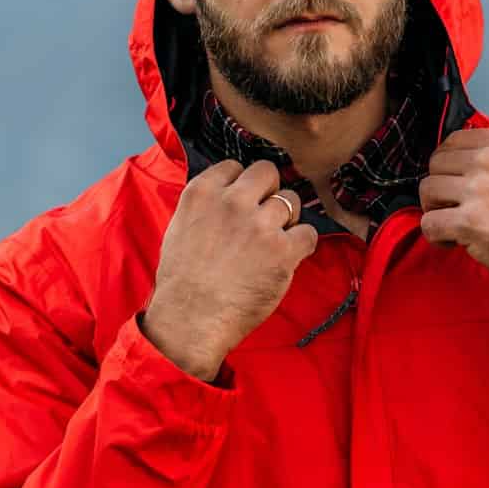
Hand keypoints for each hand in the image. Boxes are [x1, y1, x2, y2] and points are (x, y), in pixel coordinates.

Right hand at [142, 159, 318, 380]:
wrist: (191, 320)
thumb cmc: (182, 282)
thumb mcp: (180, 227)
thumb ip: (206, 205)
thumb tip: (229, 194)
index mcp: (203, 193)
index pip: (235, 166)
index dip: (242, 185)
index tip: (243, 202)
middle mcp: (232, 202)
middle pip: (268, 172)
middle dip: (269, 191)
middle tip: (264, 216)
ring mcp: (260, 225)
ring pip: (292, 200)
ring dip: (287, 220)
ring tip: (272, 243)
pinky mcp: (283, 251)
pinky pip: (308, 233)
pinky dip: (302, 244)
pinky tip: (288, 257)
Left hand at [418, 127, 488, 282]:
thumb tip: (448, 155)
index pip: (450, 143)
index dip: (450, 168)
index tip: (460, 185)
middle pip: (435, 165)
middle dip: (443, 188)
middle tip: (461, 207)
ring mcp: (479, 189)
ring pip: (427, 191)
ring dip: (438, 211)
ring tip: (460, 223)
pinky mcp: (470, 221)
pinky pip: (429, 223)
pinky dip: (438, 236)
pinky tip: (457, 240)